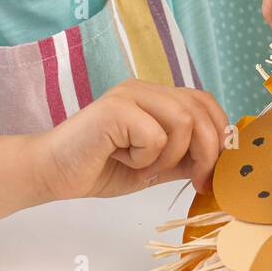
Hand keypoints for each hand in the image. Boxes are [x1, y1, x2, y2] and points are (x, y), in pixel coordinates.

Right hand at [36, 80, 228, 201]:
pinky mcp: (116, 108)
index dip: (219, 134)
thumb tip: (220, 162)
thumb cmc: (98, 168)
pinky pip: (155, 137)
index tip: (212, 173)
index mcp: (156, 97)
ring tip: (144, 167)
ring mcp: (130, 94)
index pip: (204, 102)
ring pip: (183, 121)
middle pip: (201, 110)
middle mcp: (145, 89)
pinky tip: (122, 159)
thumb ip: (184, 159)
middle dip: (208, 152)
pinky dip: (145, 159)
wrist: (51, 172)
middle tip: (198, 182)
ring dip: (171, 156)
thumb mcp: (154, 167)